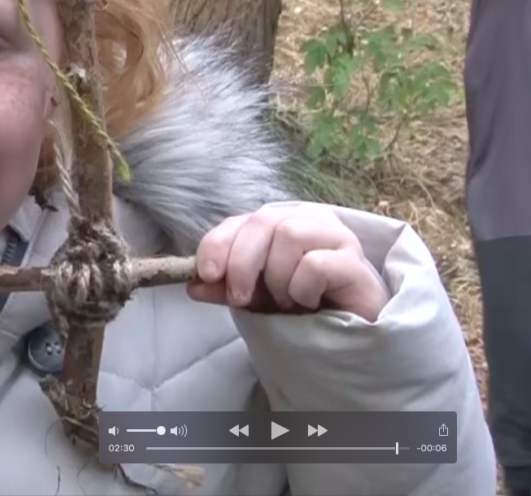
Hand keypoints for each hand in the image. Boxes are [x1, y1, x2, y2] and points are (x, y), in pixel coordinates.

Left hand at [187, 203, 388, 321]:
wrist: (352, 330)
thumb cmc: (302, 305)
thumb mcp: (254, 297)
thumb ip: (224, 288)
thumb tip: (192, 285)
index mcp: (280, 221)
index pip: (240, 221)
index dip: (218, 244)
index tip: (206, 274)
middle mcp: (308, 219)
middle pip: (263, 222)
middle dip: (242, 263)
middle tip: (240, 298)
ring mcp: (337, 237)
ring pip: (289, 235)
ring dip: (277, 277)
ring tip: (287, 300)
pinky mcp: (356, 263)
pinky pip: (316, 264)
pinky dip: (302, 288)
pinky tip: (310, 302)